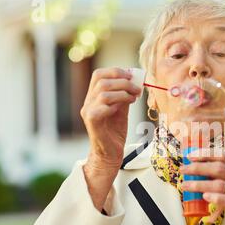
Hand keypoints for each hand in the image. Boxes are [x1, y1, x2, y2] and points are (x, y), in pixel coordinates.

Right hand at [80, 67, 141, 209]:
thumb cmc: (115, 132)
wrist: (110, 153)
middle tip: (137, 88)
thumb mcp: (122, 109)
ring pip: (103, 93)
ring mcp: (88, 111)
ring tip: (134, 98)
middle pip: (102, 80)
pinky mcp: (92, 121)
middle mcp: (88, 102)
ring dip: (122, 92)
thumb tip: (134, 80)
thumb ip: (124, 95)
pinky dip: (115, 104)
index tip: (131, 75)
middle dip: (122, 81)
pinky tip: (123, 109)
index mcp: (93, 96)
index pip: (99, 74)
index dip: (115, 71)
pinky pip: (102, 107)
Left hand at [180, 149, 224, 224]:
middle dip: (198, 168)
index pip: (223, 156)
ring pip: (220, 184)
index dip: (206, 154)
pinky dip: (217, 198)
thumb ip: (221, 176)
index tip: (191, 156)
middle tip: (184, 170)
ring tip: (187, 185)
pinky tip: (206, 197)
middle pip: (219, 168)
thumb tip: (196, 171)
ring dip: (200, 184)